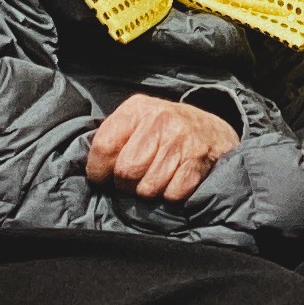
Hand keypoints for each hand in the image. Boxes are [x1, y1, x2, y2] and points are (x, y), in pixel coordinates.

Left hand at [86, 95, 240, 200]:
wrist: (210, 130)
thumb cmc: (162, 131)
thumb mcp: (136, 122)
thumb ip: (112, 140)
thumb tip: (93, 174)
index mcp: (136, 109)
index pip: (103, 147)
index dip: (98, 171)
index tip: (103, 177)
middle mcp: (160, 120)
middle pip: (126, 172)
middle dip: (126, 185)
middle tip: (134, 179)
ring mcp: (181, 140)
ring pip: (148, 188)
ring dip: (149, 192)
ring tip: (154, 179)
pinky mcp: (198, 160)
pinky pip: (172, 194)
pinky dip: (170, 195)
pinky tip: (173, 181)